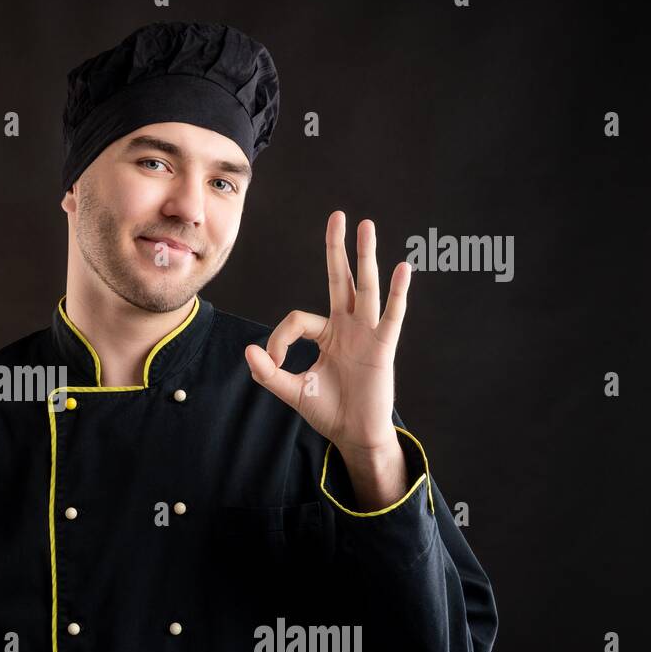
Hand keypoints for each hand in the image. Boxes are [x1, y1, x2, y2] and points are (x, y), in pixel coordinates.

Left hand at [244, 211, 411, 456]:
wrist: (354, 435)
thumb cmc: (328, 410)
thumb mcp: (291, 390)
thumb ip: (268, 372)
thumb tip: (249, 351)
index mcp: (326, 334)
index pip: (297, 319)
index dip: (278, 339)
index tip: (271, 362)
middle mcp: (348, 327)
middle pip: (341, 279)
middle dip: (337, 249)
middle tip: (337, 216)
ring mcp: (367, 334)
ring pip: (366, 288)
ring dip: (366, 257)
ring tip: (366, 225)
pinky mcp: (383, 347)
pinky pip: (392, 315)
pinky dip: (398, 292)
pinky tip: (401, 268)